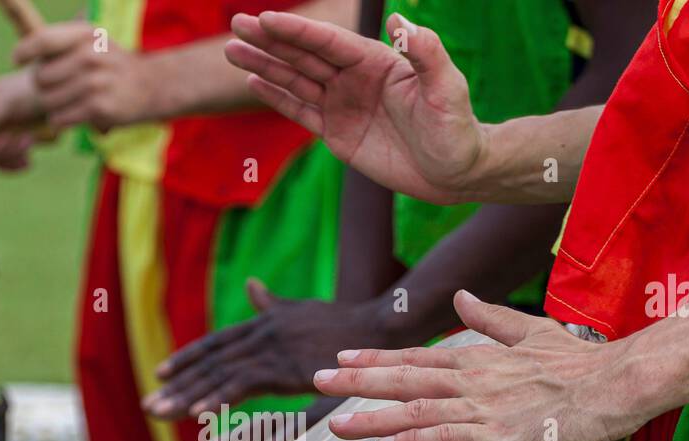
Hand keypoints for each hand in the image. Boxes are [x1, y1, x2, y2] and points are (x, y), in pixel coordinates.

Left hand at [14, 22, 154, 131]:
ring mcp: (96, 83)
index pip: (43, 41)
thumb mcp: (91, 43)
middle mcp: (91, 56)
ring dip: (53, 107)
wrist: (152, 87)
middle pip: (40, 77)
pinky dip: (61, 121)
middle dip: (43, 86)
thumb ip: (59, 44)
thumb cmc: (110, 66)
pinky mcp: (99, 109)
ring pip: (48, 101)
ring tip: (70, 103)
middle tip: (60, 88)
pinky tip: (74, 116)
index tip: (17, 60)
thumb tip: (19, 55)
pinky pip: (60, 118)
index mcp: (85, 35)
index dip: (24, 51)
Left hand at [144, 279, 391, 419]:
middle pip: (209, 362)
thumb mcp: (300, 310)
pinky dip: (219, 398)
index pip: (216, 343)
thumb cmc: (346, 323)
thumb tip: (253, 285)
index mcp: (263, 324)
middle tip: (148, 406)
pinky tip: (198, 415)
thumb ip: (272, 303)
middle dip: (177, 385)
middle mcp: (261, 335)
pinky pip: (244, 386)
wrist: (379, 327)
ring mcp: (272, 351)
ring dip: (187, 397)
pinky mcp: (286, 369)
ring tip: (159, 415)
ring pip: (219, 375)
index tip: (161, 374)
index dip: (187, 358)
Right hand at [225, 11, 483, 203]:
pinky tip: (254, 80)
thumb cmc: (456, 129)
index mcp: (376, 62)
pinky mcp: (337, 134)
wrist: (455, 172)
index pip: (328, 43)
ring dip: (265, 65)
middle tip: (236, 23)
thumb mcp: (447, 89)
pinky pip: (302, 111)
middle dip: (270, 40)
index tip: (267, 19)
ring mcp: (343, 106)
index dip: (297, 32)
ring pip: (296, 80)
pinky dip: (277, 97)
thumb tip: (401, 20)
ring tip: (232, 50)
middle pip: (304, 55)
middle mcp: (355, 79)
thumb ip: (426, 53)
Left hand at [314, 292, 647, 440]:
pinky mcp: (501, 435)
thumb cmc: (580, 362)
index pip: (415, 359)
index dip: (374, 361)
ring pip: (417, 412)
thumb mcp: (530, 331)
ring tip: (335, 424)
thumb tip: (459, 298)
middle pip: (404, 381)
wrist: (619, 381)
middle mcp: (472, 381)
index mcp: (477, 359)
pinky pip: (449, 439)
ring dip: (373, 418)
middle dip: (357, 383)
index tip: (338, 360)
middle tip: (314, 382)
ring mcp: (484, 408)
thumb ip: (491, 318)